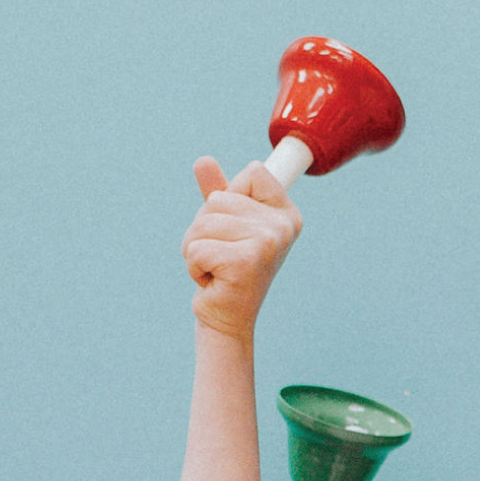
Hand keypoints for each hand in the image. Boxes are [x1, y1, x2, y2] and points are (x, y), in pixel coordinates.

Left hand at [182, 157, 300, 340]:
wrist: (226, 320)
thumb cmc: (225, 271)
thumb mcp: (223, 226)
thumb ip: (217, 192)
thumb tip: (202, 161)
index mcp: (286, 214)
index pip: (253, 171)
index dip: (231, 197)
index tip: (237, 230)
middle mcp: (283, 227)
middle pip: (219, 198)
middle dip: (205, 228)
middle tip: (220, 256)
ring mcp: (268, 243)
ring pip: (204, 222)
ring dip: (196, 248)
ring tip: (214, 268)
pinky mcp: (245, 262)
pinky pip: (197, 248)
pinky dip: (193, 266)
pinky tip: (212, 281)